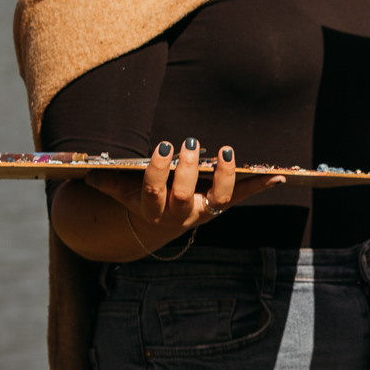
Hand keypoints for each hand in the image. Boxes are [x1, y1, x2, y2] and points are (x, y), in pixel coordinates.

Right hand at [84, 137, 286, 250]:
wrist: (156, 225)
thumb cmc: (139, 198)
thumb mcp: (122, 193)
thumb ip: (109, 184)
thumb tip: (89, 175)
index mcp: (153, 209)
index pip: (154, 190)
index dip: (159, 171)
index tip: (163, 147)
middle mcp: (180, 215)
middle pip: (184, 196)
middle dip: (187, 170)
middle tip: (189, 144)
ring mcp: (203, 212)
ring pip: (218, 199)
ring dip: (225, 176)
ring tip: (227, 152)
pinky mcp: (221, 206)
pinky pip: (242, 197)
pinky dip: (260, 186)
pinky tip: (280, 175)